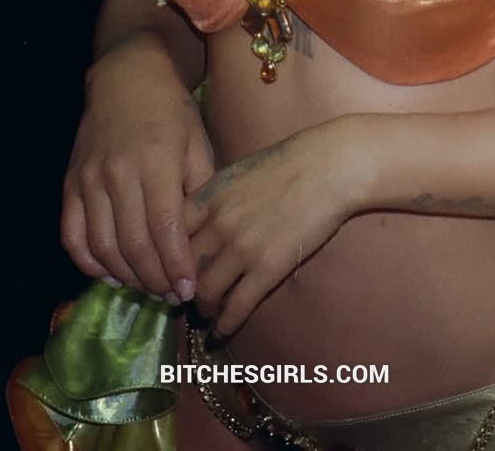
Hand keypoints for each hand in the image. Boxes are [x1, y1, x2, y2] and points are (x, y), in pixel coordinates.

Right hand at [61, 38, 213, 301]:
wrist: (128, 79)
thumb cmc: (173, 112)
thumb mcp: (199, 142)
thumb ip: (200, 189)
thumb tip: (203, 238)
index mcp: (156, 162)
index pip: (164, 227)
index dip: (175, 265)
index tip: (189, 291)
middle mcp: (118, 174)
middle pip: (133, 244)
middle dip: (155, 279)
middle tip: (173, 297)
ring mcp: (89, 181)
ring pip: (102, 247)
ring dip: (126, 277)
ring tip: (149, 287)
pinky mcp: (70, 185)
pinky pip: (73, 237)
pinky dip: (90, 264)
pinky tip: (112, 274)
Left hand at [185, 121, 355, 336]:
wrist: (331, 167)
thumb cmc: (290, 162)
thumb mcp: (239, 172)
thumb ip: (215, 200)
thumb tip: (199, 226)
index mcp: (208, 197)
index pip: (168, 237)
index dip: (163, 259)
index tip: (166, 272)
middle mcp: (218, 225)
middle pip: (183, 268)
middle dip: (180, 288)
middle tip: (182, 299)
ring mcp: (243, 248)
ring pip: (205, 292)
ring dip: (202, 308)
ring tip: (205, 313)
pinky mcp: (269, 268)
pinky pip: (238, 306)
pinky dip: (225, 325)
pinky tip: (221, 332)